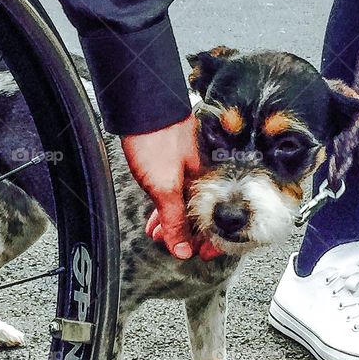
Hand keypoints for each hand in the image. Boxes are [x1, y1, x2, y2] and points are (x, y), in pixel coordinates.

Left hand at [121, 114, 221, 259]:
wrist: (139, 105)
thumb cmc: (155, 137)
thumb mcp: (164, 187)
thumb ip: (174, 221)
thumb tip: (183, 249)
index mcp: (211, 181)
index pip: (219, 219)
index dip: (211, 240)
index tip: (202, 254)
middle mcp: (206, 174)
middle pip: (204, 213)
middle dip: (189, 235)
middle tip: (180, 249)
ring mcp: (191, 167)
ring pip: (188, 203)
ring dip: (175, 222)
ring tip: (162, 236)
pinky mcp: (177, 161)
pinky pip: (178, 191)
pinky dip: (168, 206)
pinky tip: (157, 216)